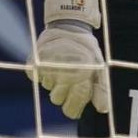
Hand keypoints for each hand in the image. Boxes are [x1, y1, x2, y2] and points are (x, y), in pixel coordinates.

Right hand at [29, 0, 105, 118]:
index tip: (77, 102)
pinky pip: (37, 78)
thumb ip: (101, 89)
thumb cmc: (87, 52)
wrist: (69, 28)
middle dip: (64, 93)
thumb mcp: (99, 68)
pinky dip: (43, 73)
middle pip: (57, 100)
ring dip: (55, 81)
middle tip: (71, 80)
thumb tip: (103, 109)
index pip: (71, 107)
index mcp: (80, 77)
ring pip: (48, 88)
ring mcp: (46, 69)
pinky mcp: (34, 64)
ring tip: (63, 65)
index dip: (74, 106)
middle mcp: (61, 75)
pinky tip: (52, 62)